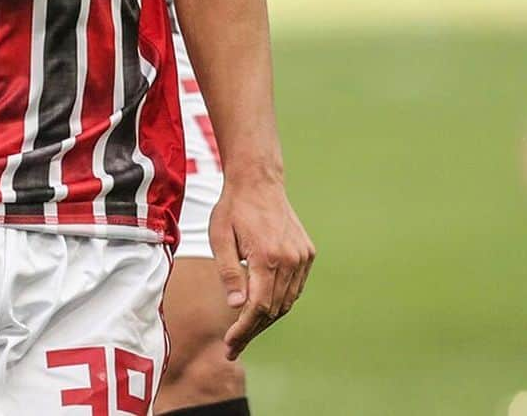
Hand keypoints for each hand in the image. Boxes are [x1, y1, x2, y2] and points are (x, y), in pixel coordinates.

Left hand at [209, 170, 314, 359]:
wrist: (258, 180)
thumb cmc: (233, 208)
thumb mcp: (220, 237)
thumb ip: (229, 272)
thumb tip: (237, 307)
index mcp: (267, 256)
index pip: (258, 307)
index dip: (244, 330)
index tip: (230, 345)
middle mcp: (290, 258)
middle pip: (274, 309)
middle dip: (252, 330)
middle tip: (233, 346)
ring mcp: (302, 256)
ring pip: (287, 301)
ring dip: (267, 319)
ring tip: (245, 330)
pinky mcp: (307, 252)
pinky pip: (295, 287)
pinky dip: (280, 300)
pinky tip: (263, 306)